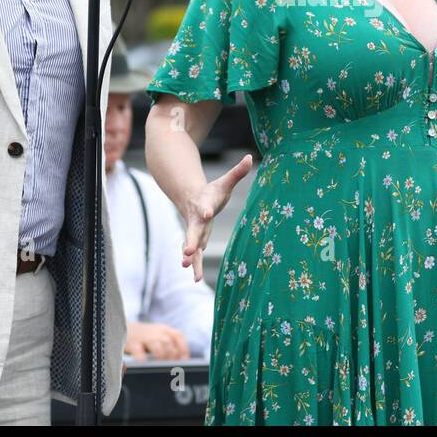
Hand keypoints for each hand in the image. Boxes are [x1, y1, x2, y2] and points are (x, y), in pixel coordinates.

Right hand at [124, 322, 190, 360]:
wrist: (120, 327)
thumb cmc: (142, 337)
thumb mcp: (157, 336)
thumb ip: (167, 345)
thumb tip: (179, 361)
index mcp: (164, 329)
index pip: (178, 336)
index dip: (183, 349)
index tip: (184, 361)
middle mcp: (156, 332)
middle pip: (169, 343)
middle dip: (171, 356)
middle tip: (169, 366)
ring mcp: (144, 337)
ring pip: (157, 347)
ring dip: (160, 357)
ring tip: (159, 366)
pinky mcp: (132, 344)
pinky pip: (139, 352)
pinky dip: (143, 359)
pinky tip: (144, 363)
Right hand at [182, 153, 252, 281]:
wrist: (191, 199)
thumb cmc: (212, 192)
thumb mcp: (225, 182)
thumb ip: (237, 172)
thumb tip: (249, 157)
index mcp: (204, 204)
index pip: (206, 206)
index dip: (206, 209)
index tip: (207, 213)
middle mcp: (196, 220)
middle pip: (192, 230)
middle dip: (189, 240)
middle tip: (187, 250)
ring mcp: (194, 231)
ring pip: (191, 245)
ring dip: (190, 257)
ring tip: (186, 267)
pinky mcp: (195, 240)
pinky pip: (194, 255)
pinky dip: (194, 265)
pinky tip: (195, 279)